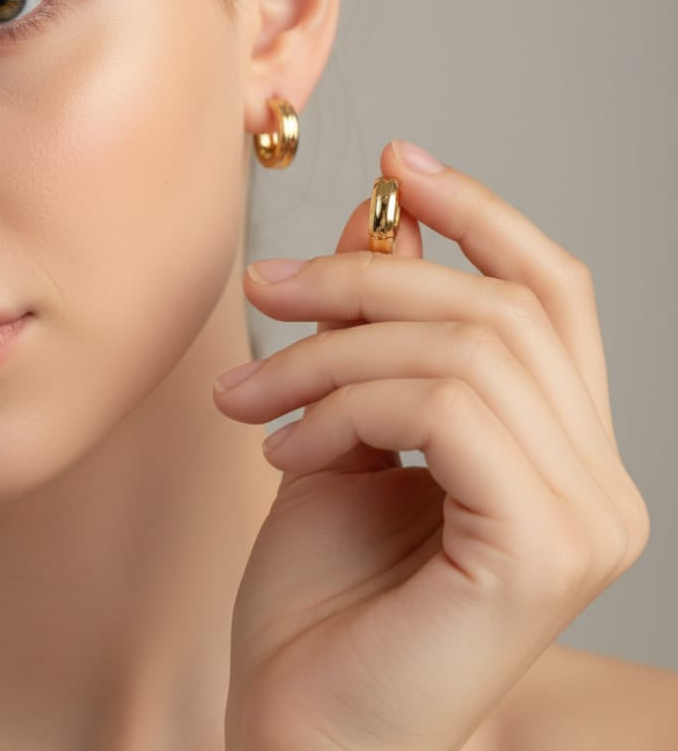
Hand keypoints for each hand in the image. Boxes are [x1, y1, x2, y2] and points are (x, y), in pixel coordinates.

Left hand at [214, 139, 649, 750]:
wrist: (298, 732)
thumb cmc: (324, 601)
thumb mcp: (350, 426)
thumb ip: (386, 327)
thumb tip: (386, 215)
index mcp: (568, 455)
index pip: (553, 296)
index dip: (482, 214)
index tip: (398, 162)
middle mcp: (601, 486)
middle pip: (500, 308)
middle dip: (367, 281)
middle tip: (269, 289)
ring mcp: (585, 520)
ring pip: (465, 349)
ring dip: (335, 350)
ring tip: (255, 395)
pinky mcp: (543, 548)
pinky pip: (446, 408)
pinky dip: (349, 405)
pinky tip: (286, 452)